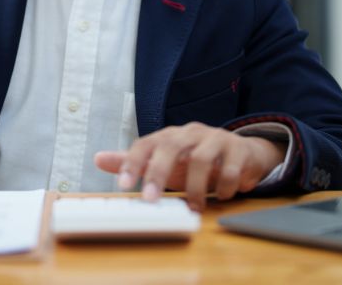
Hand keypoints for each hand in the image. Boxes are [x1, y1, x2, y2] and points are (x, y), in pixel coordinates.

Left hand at [93, 122, 285, 211]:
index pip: (145, 144)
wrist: (244, 153)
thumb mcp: (164, 162)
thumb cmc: (196, 160)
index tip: (123, 185)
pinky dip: (224, 188)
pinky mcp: (238, 149)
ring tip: (195, 207)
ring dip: (196, 189)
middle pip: (170, 147)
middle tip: (151, 201)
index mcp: (169, 136)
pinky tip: (222, 196)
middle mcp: (190, 133)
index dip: (132, 162)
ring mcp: (215, 138)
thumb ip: (134, 161)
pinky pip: (229, 170)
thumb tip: (97, 158)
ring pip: (201, 160)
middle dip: (158, 174)